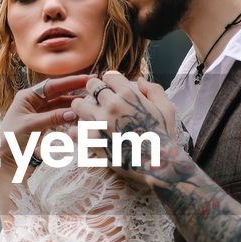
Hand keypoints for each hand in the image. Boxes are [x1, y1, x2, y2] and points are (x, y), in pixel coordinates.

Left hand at [0, 74, 88, 164]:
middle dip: (75, 89)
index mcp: (27, 96)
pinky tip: (80, 115)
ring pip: (60, 105)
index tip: (86, 79)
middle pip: (58, 93)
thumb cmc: (11, 139)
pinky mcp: (43, 123)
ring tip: (90, 103)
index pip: (52, 85)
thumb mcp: (32, 126)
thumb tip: (73, 113)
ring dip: (74, 104)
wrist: (5, 158)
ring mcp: (39, 112)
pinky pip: (59, 116)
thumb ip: (52, 118)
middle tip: (93, 85)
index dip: (70, 82)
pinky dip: (69, 116)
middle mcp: (33, 101)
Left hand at [70, 70, 175, 186]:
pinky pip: (73, 130)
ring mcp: (99, 122)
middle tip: (99, 102)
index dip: (110, 82)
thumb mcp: (167, 108)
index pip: (108, 76)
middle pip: (90, 86)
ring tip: (90, 117)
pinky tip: (86, 135)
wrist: (158, 165)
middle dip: (94, 92)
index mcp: (128, 94)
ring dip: (83, 109)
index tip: (111, 91)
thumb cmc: (163, 136)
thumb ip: (154, 89)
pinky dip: (77, 132)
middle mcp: (111, 105)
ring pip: (77, 105)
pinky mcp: (92, 141)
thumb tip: (139, 79)